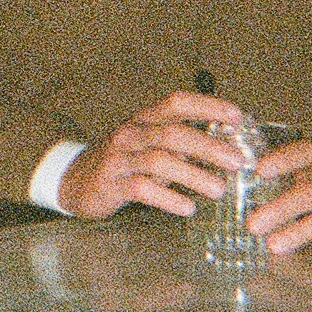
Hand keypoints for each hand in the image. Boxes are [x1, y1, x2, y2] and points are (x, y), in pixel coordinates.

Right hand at [59, 92, 252, 219]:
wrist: (73, 180)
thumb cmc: (123, 163)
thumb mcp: (148, 145)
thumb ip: (180, 144)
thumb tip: (227, 150)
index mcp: (144, 119)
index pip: (177, 103)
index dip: (208, 106)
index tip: (238, 117)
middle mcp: (131, 133)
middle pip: (172, 134)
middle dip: (209, 147)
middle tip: (238, 162)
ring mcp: (119, 158)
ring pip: (158, 161)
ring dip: (193, 175)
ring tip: (219, 190)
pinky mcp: (110, 184)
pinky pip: (141, 188)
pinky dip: (167, 198)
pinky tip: (188, 208)